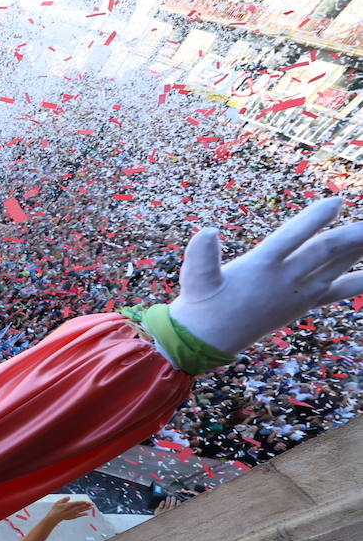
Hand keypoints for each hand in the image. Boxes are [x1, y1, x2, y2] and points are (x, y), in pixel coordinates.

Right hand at [45, 495, 90, 521]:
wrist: (54, 517)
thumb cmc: (56, 509)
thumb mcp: (58, 502)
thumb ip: (64, 499)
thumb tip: (69, 497)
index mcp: (69, 505)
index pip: (78, 503)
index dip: (83, 502)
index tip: (88, 502)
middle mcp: (72, 509)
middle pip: (81, 507)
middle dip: (87, 505)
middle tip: (92, 504)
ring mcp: (73, 513)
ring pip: (81, 510)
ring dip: (86, 509)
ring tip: (91, 507)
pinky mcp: (72, 516)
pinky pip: (79, 515)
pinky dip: (83, 514)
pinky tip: (87, 514)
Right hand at [169, 198, 362, 356]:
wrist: (209, 339)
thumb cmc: (200, 301)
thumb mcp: (194, 277)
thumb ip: (200, 254)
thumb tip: (208, 232)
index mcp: (259, 267)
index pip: (292, 237)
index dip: (314, 219)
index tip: (337, 201)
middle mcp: (285, 280)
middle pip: (327, 251)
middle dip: (354, 235)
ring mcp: (299, 293)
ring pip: (339, 266)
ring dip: (361, 249)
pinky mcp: (305, 303)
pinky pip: (341, 290)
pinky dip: (361, 280)